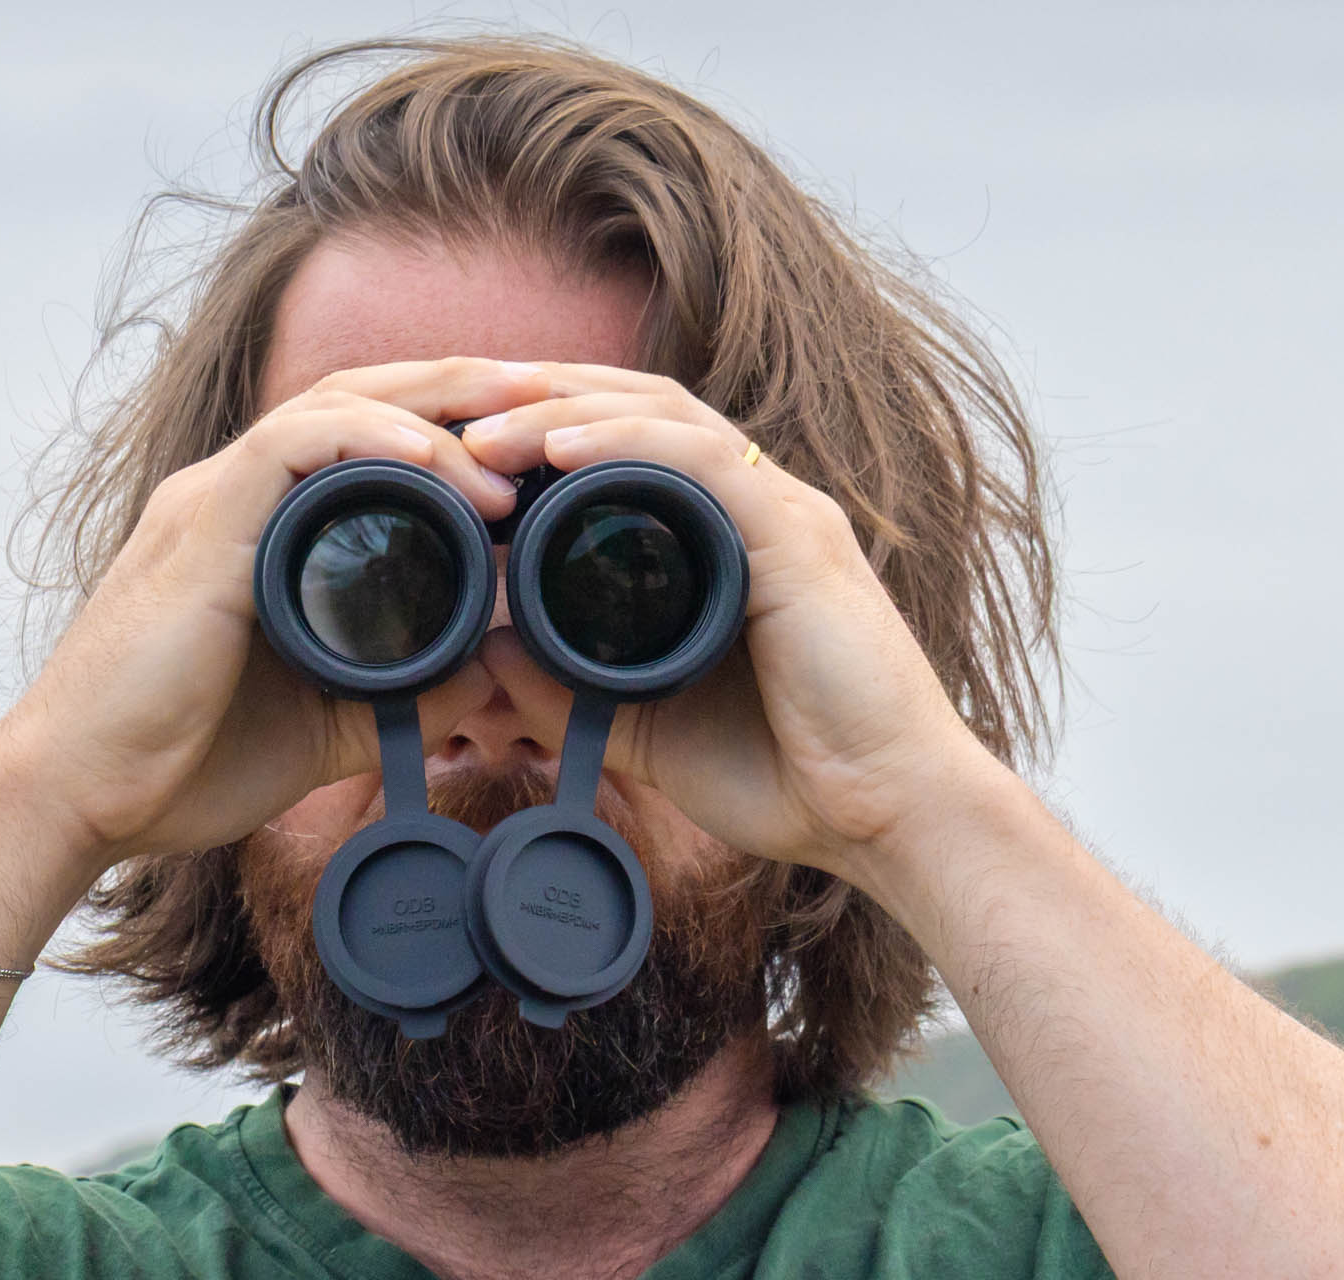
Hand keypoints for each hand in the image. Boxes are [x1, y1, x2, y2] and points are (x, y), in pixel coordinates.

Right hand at [0, 358, 562, 869]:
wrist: (78, 799)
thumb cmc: (180, 765)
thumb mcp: (325, 725)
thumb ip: (402, 697)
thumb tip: (493, 677)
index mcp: (261, 528)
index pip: (368, 440)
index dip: (454, 426)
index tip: (538, 450)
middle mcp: (235, 494)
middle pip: (364, 398)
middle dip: (465, 388)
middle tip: (558, 393)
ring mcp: (213, 501)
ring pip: (338, 405)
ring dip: (437, 409)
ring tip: (520, 426)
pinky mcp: (201, 528)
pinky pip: (294, 447)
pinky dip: (373, 441)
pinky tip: (439, 459)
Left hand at [453, 365, 1013, 886]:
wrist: (892, 820)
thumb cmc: (795, 778)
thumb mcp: (650, 733)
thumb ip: (574, 696)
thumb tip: (485, 661)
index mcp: (730, 541)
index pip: (629, 448)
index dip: (545, 430)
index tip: (459, 451)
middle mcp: (760, 509)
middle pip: (638, 410)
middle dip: (539, 395)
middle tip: (451, 408)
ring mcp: (785, 515)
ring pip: (661, 420)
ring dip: (564, 409)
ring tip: (481, 422)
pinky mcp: (800, 540)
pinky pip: (701, 465)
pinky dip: (626, 444)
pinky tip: (558, 446)